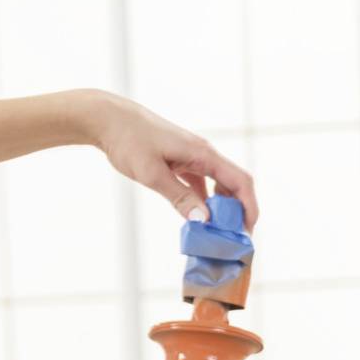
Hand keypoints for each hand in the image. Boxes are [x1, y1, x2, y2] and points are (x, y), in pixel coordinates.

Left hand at [80, 89, 258, 228]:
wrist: (109, 120)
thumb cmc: (130, 141)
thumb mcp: (153, 174)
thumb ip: (179, 197)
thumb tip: (204, 220)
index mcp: (203, 154)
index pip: (240, 181)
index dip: (249, 206)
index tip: (248, 231)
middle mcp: (203, 154)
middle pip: (233, 184)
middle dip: (237, 211)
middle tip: (232, 239)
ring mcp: (192, 157)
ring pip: (216, 184)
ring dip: (220, 207)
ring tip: (216, 233)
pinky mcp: (179, 161)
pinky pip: (199, 183)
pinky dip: (202, 200)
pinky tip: (197, 217)